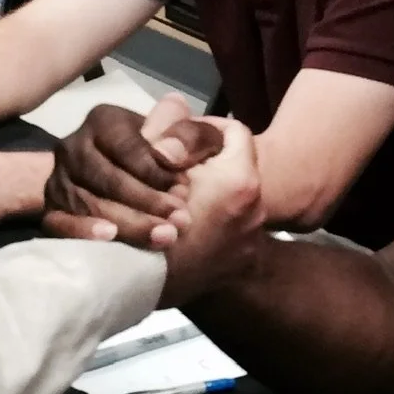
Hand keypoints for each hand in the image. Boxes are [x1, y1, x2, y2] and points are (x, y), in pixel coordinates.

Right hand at [44, 94, 225, 248]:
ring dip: (130, 223)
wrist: (124, 180)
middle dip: (149, 203)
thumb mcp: (184, 138)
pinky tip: (110, 237)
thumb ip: (190, 135)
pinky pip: (59, 222)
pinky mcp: (51, 209)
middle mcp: (74, 145)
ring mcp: (59, 179)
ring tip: (164, 237)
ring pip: (90, 203)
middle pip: (109, 179)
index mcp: (105, 121)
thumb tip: (169, 154)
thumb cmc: (162, 156)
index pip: (130, 148)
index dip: (159, 173)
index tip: (185, 191)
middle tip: (180, 222)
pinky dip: (83, 231)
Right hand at [159, 119, 266, 306]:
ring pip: (233, 198)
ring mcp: (252, 238)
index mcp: (239, 179)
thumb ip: (167, 131)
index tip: (181, 137)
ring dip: (209, 193)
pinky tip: (184, 226)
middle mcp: (256, 207)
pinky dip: (212, 221)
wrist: (137, 287)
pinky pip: (231, 227)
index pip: (235, 132)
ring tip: (175, 199)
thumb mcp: (148, 164)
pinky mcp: (243, 261)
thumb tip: (177, 106)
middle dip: (206, 163)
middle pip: (235, 166)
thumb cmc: (141, 221)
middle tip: (174, 169)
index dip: (206, 126)